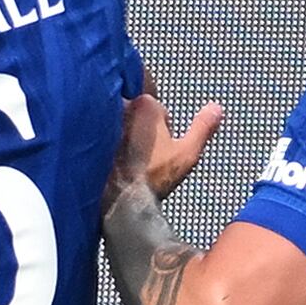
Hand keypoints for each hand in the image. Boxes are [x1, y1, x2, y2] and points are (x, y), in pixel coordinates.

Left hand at [105, 94, 224, 210]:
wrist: (120, 199)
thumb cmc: (153, 177)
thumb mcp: (187, 153)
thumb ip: (202, 127)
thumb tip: (216, 107)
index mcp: (145, 105)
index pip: (157, 108)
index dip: (163, 128)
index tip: (159, 148)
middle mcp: (121, 106)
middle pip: (136, 114)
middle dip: (141, 130)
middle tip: (143, 157)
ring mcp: (102, 120)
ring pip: (119, 124)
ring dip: (124, 137)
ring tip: (127, 162)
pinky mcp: (89, 136)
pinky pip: (100, 135)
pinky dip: (106, 146)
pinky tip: (113, 164)